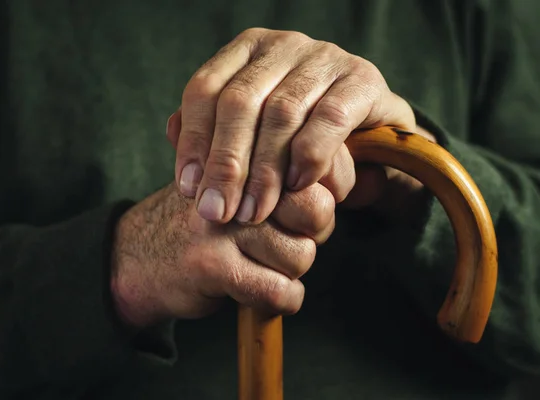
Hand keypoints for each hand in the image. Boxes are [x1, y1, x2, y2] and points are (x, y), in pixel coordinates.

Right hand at [110, 182, 334, 327]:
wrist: (135, 256)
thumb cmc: (202, 221)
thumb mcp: (234, 182)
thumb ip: (281, 172)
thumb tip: (342, 180)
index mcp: (241, 158)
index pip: (312, 167)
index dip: (323, 196)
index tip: (304, 214)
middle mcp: (232, 184)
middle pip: (315, 211)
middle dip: (313, 233)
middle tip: (289, 239)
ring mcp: (220, 224)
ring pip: (300, 256)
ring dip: (290, 271)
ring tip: (261, 265)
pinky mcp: (211, 265)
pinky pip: (277, 291)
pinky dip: (280, 299)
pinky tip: (257, 291)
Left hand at [171, 27, 421, 224]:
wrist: (367, 132)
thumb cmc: (297, 136)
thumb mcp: (251, 135)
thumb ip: (214, 137)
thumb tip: (179, 153)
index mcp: (246, 51)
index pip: (204, 90)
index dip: (193, 141)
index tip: (188, 190)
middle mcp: (282, 45)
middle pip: (239, 101)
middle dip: (226, 164)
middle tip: (218, 211)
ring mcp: (324, 57)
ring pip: (281, 111)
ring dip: (264, 170)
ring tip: (254, 212)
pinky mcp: (362, 79)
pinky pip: (329, 118)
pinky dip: (309, 156)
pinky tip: (298, 186)